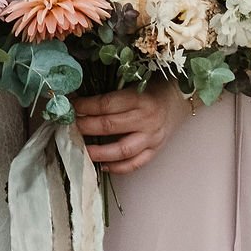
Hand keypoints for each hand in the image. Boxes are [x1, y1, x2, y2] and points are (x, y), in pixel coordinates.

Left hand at [72, 85, 192, 174]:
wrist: (181, 98)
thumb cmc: (154, 87)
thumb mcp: (136, 82)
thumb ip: (113, 93)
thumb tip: (81, 100)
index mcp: (140, 98)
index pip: (106, 104)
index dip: (85, 106)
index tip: (71, 106)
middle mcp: (146, 119)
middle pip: (110, 126)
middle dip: (85, 127)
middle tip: (69, 127)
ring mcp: (152, 137)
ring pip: (121, 150)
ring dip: (98, 152)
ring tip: (82, 150)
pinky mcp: (156, 150)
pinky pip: (135, 164)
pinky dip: (118, 167)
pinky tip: (103, 165)